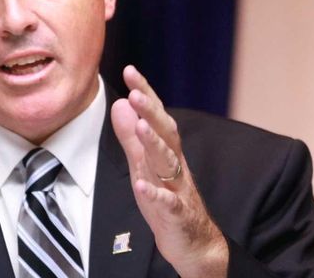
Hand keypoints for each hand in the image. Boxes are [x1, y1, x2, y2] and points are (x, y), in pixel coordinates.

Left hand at [110, 65, 227, 277]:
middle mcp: (175, 165)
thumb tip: (120, 103)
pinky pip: (168, 202)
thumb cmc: (167, 200)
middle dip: (151, 112)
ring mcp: (178, 189)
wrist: (194, 243)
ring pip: (168, 163)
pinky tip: (140, 185)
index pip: (156, 116)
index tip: (130, 70)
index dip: (145, 93)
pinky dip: (155, 193)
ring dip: (155, 144)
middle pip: (165, 133)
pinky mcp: (178, 214)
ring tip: (141, 126)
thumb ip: (131, 137)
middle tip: (134, 92)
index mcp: (166, 151)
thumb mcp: (144, 166)